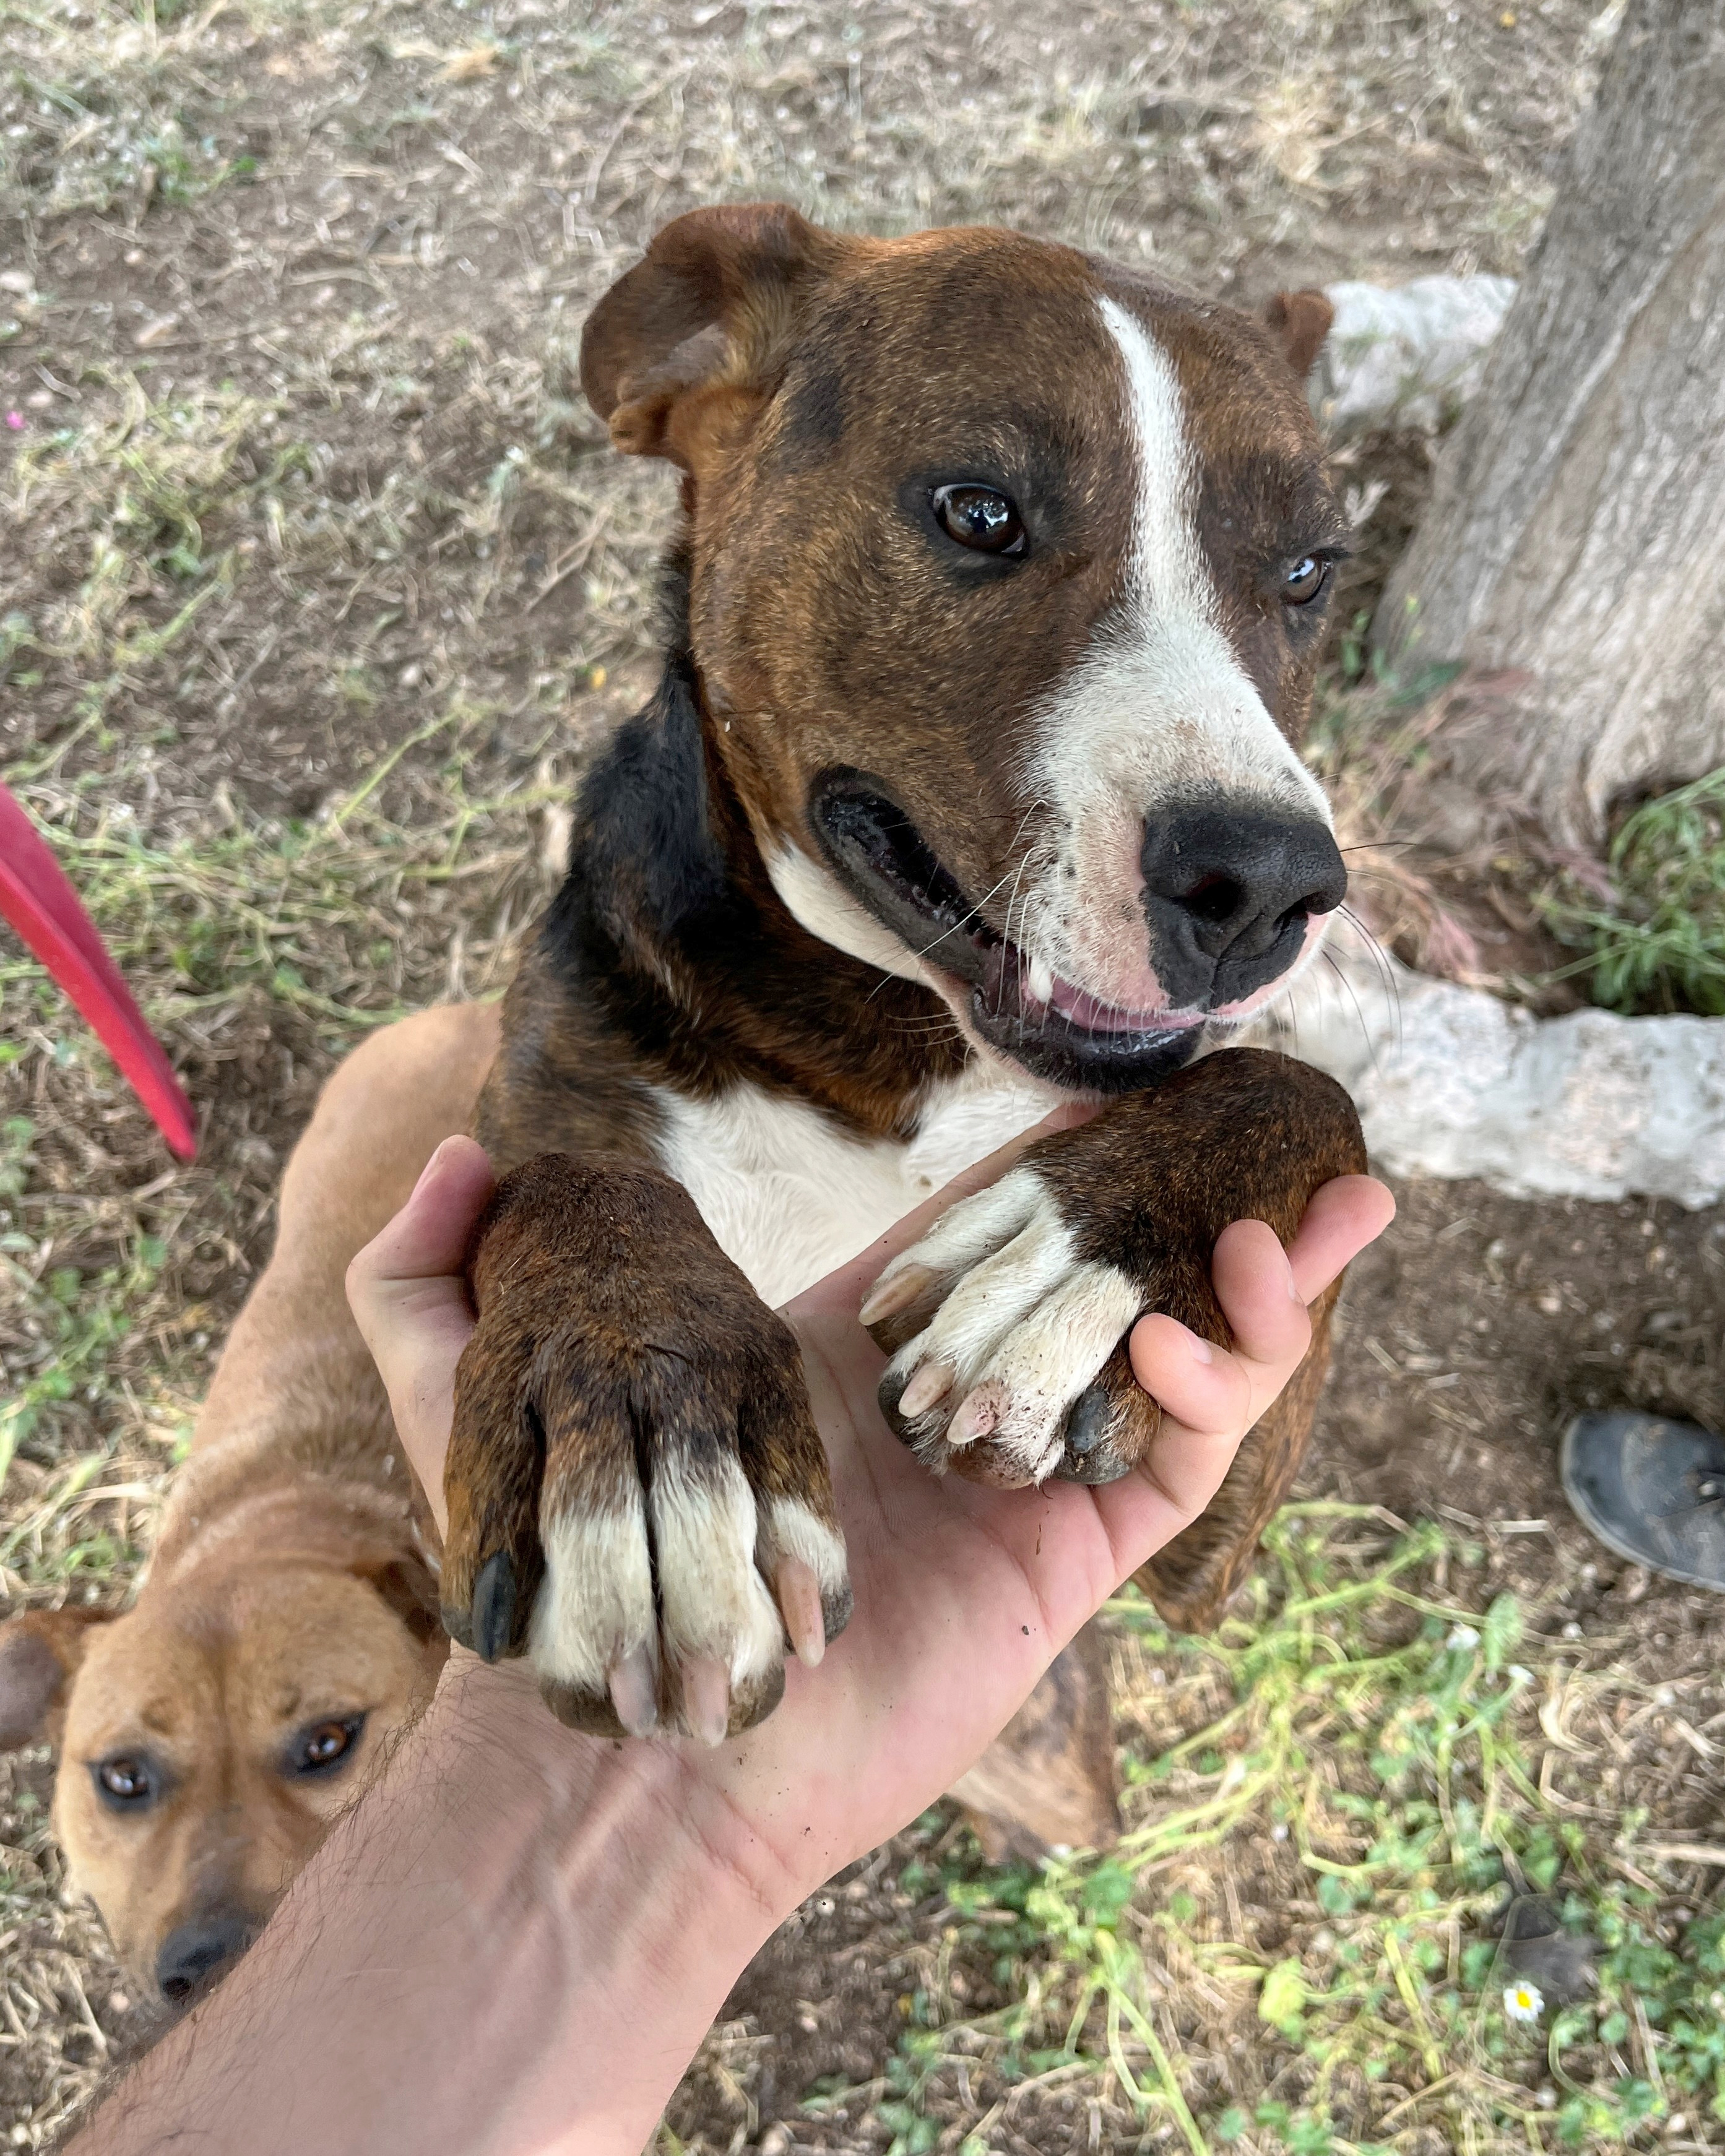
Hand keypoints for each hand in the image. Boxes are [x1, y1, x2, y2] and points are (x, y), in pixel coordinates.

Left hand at [347, 1125, 1391, 1907]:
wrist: (648, 1741)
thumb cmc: (585, 1567)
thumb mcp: (483, 1393)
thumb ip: (439, 1270)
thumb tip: (460, 1145)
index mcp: (869, 1341)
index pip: (1002, 1224)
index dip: (1080, 1155)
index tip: (1152, 1084)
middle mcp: (966, 1397)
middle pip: (1118, 1281)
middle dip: (1209, 1214)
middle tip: (1300, 1139)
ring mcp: (1026, 1476)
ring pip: (1174, 1368)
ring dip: (1254, 1296)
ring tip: (1312, 1223)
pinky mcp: (1066, 1562)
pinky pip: (1170, 1463)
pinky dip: (1210, 1394)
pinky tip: (1199, 1333)